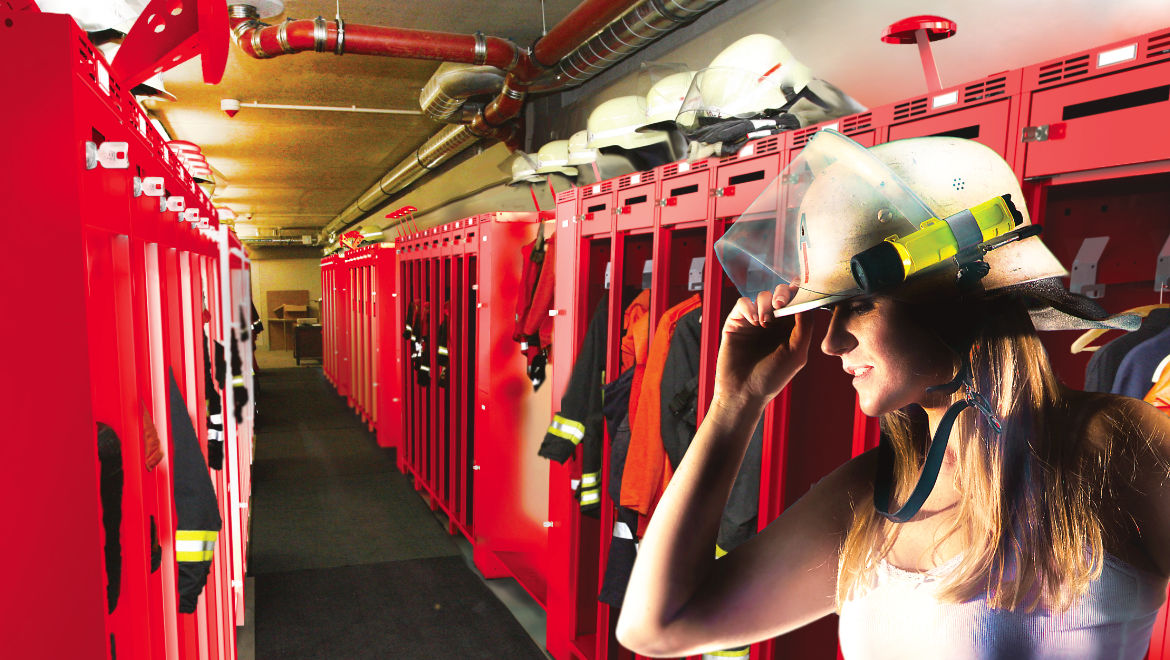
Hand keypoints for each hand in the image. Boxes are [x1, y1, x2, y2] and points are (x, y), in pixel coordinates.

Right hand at [714, 284, 812, 406]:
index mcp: (791, 329)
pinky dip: (749, 308)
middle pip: (781, 294)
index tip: (800, 295)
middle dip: (782, 294)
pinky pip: (742, 303)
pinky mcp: (736, 322)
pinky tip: (753, 322)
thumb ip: (805, 327)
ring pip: (762, 296)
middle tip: (780, 305)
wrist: (743, 392)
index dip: (800, 295)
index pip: (798, 303)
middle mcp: (774, 323)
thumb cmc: (772, 378)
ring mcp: (755, 321)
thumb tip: (806, 302)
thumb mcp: (797, 353)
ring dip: (765, 304)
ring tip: (764, 322)